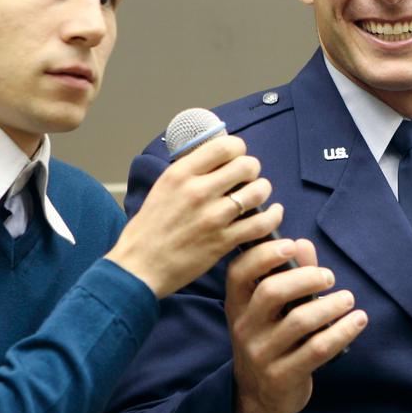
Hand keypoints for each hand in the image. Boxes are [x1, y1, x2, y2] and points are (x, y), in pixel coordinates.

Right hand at [106, 135, 282, 298]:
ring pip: (258, 192)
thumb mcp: (163, 187)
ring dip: (263, 190)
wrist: (139, 266)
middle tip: (248, 179)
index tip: (237, 158)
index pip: (224, 146)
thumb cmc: (149, 228)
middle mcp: (198, 191)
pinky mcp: (223, 241)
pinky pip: (261, 223)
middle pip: (246, 165)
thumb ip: (190, 172)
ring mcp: (212, 217)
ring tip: (258, 195)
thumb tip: (217, 157)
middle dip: (252, 170)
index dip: (238, 149)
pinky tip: (272, 213)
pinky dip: (272, 216)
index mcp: (181, 173)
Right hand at [226, 239, 367, 412]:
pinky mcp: (282, 376)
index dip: (263, 255)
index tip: (291, 246)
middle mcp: (244, 328)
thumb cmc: (271, 340)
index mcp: (237, 305)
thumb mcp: (272, 310)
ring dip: (331, 305)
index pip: (239, 272)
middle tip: (329, 277)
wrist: (259, 396)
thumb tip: (302, 244)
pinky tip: (358, 320)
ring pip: (299, 321)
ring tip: (348, 299)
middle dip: (306, 277)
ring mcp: (261, 354)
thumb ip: (290, 275)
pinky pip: (317, 349)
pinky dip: (342, 331)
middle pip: (272, 292)